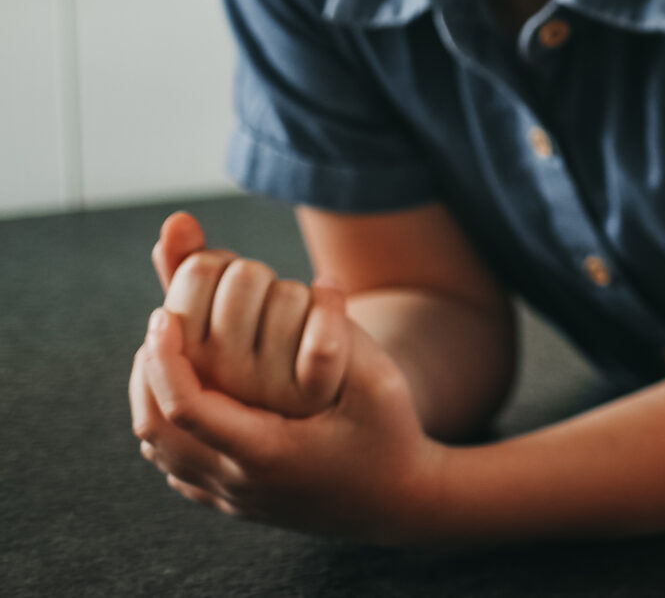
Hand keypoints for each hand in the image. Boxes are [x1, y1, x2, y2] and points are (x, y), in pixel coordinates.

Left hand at [130, 294, 444, 541]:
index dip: (166, 358)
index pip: (186, 407)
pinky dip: (164, 417)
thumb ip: (347, 336)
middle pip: (155, 428)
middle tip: (160, 323)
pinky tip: (183, 385)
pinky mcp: (228, 498)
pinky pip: (173, 459)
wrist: (393, 504)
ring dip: (149, 392)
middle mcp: (236, 480)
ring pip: (158, 447)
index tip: (164, 315)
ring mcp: (227, 495)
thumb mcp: (380, 384)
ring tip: (164, 348)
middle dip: (148, 369)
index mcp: (266, 452)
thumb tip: (324, 282)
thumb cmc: (389, 437)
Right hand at [151, 212, 346, 417]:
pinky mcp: (315, 397)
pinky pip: (322, 341)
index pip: (196, 271)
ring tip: (297, 323)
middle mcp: (216, 383)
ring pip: (287, 298)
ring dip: (301, 296)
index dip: (221, 262)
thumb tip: (176, 221)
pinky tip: (333, 296)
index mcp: (183, 357)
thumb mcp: (216, 315)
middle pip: (244, 277)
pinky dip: (333, 304)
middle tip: (264, 307)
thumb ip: (186, 273)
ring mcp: (264, 394)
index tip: (226, 287)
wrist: (327, 398)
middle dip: (261, 276)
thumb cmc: (261, 348)